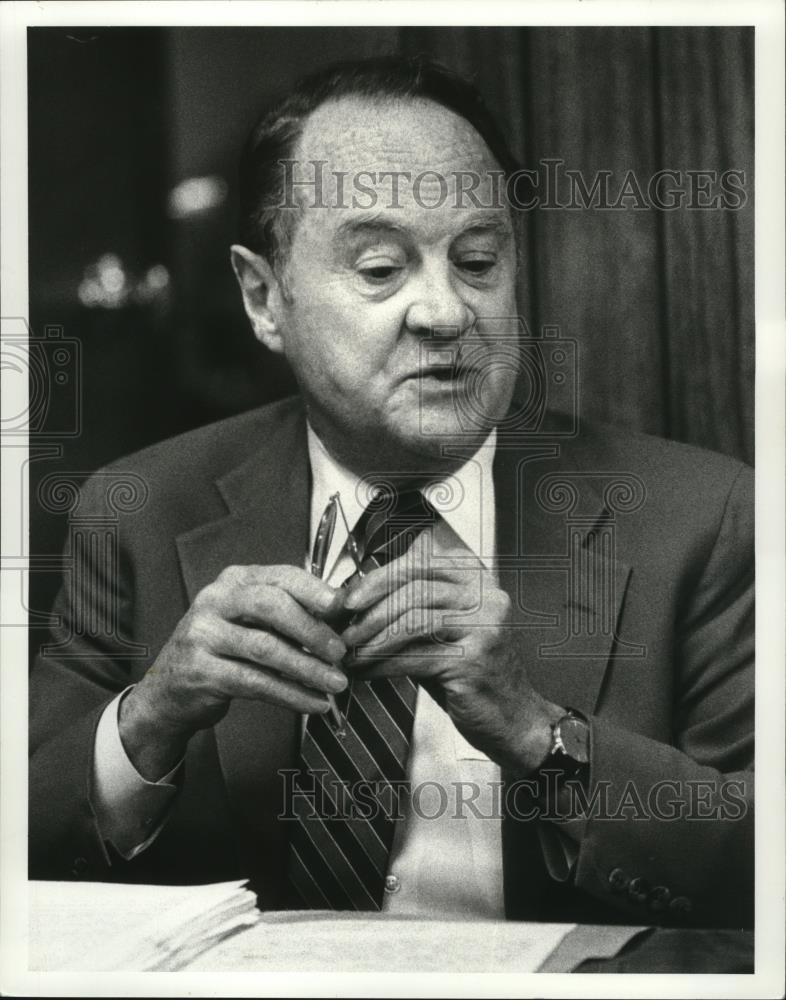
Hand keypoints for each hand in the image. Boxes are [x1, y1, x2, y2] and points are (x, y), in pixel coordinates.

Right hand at [120, 565, 347, 778]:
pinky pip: (255, 682)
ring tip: (335, 682)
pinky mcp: (201, 671)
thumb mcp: (248, 620)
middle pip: (272, 606)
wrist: (168, 689)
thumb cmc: (221, 649)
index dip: (314, 591)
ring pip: (266, 648)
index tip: (341, 606)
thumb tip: (340, 616)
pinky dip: (290, 694)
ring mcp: (204, 635)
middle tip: (340, 651)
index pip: (280, 577)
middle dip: (312, 629)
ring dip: (307, 668)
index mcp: (234, 581)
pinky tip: (312, 702)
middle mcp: (215, 601)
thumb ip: (287, 613)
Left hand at [340, 536, 562, 773]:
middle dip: (371, 605)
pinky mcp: (473, 660)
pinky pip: (415, 657)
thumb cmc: (472, 675)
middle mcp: (486, 598)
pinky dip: (383, 664)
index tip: (350, 596)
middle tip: (344, 623)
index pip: (421, 563)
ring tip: (351, 651)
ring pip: (413, 620)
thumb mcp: (442, 632)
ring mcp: (484, 627)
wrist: (513, 719)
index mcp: (477, 581)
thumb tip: (356, 601)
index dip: (380, 577)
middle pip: (415, 587)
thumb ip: (410, 611)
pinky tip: (366, 671)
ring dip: (373, 637)